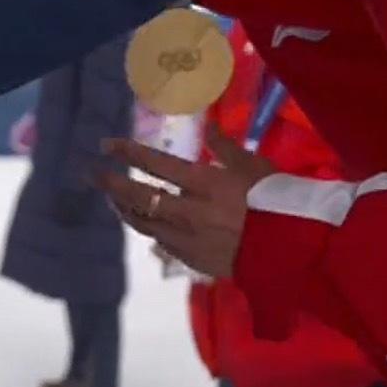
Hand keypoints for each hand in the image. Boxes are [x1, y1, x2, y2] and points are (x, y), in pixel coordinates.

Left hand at [95, 124, 274, 278]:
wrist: (294, 248)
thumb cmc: (276, 199)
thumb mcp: (253, 165)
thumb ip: (226, 146)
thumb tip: (209, 125)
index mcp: (203, 183)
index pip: (155, 164)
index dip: (127, 153)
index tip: (106, 145)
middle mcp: (189, 211)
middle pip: (140, 197)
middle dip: (112, 184)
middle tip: (92, 175)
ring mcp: (189, 239)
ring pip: (146, 223)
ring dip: (126, 210)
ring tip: (114, 200)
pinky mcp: (195, 260)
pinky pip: (163, 243)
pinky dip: (151, 230)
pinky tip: (145, 224)